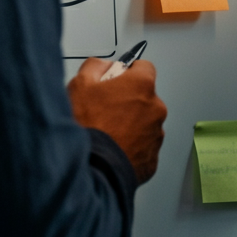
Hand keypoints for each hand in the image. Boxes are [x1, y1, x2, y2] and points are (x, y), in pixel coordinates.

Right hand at [68, 58, 166, 184]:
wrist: (92, 170)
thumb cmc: (87, 127)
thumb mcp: (80, 85)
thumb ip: (95, 66)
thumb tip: (104, 66)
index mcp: (142, 85)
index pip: (144, 67)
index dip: (129, 73)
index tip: (118, 80)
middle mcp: (156, 107)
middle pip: (145, 97)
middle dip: (129, 100)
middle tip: (106, 110)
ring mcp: (156, 134)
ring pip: (145, 122)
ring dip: (131, 124)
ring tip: (107, 133)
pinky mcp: (153, 158)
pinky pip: (143, 146)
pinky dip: (132, 146)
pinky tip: (113, 149)